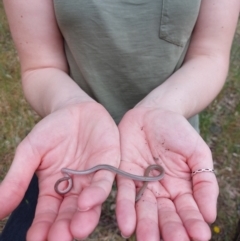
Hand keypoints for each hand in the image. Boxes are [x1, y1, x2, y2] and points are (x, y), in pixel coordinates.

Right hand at [0, 102, 119, 240]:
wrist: (73, 108)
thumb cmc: (51, 130)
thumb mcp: (30, 151)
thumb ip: (17, 178)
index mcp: (54, 188)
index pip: (47, 214)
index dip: (42, 228)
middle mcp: (75, 187)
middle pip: (70, 214)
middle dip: (65, 229)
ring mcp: (93, 177)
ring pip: (90, 203)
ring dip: (84, 217)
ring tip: (76, 230)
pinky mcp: (109, 164)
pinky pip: (104, 181)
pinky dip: (96, 192)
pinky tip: (87, 201)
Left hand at [116, 107, 217, 240]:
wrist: (154, 114)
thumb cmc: (178, 132)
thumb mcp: (198, 153)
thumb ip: (204, 182)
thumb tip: (210, 214)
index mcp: (181, 188)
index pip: (188, 211)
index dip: (193, 223)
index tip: (199, 236)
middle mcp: (161, 191)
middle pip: (165, 215)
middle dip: (169, 230)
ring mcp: (142, 184)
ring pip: (143, 208)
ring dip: (145, 225)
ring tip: (147, 240)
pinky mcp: (124, 174)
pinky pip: (124, 192)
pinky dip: (125, 208)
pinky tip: (127, 225)